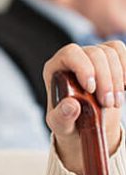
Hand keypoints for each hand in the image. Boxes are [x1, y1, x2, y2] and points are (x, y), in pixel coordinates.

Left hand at [43, 41, 125, 174]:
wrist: (86, 124)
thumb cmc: (69, 122)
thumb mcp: (61, 125)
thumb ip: (62, 117)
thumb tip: (70, 105)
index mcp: (55, 69)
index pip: (70, 54)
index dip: (84, 68)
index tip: (91, 89)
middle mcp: (73, 58)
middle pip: (94, 53)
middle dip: (105, 79)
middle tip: (108, 104)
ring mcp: (91, 57)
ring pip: (110, 52)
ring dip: (117, 79)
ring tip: (115, 103)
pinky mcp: (108, 58)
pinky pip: (120, 49)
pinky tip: (125, 87)